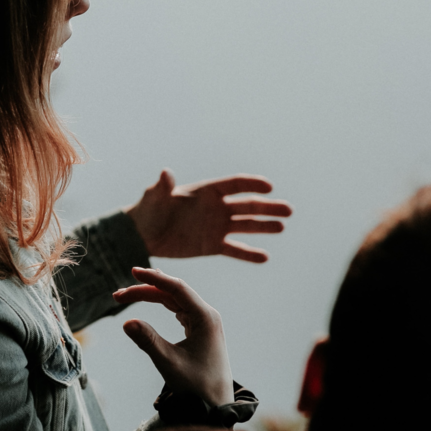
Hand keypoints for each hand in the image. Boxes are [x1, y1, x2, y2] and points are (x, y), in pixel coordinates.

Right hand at [113, 267, 233, 405]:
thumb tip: (126, 322)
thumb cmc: (196, 387)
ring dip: (151, 296)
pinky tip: (149, 299)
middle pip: (173, 292)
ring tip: (125, 296)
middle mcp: (207, 315)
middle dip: (146, 290)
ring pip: (174, 300)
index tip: (133, 272)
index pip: (177, 288)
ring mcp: (204, 321)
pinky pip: (178, 309)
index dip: (154, 278)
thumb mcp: (169, 364)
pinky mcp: (199, 329)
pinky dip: (161, 304)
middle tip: (118, 296)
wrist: (217, 406)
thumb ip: (148, 341)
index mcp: (206, 318)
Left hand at [125, 170, 291, 262]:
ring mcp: (216, 227)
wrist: (143, 235)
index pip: (235, 185)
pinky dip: (249, 254)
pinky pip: (235, 250)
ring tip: (282, 227)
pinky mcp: (212, 246)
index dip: (252, 184)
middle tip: (288, 210)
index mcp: (206, 191)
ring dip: (264, 226)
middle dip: (268, 207)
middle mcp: (216, 208)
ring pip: (246, 226)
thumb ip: (163, 187)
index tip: (269, 187)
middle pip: (247, 205)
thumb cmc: (148, 210)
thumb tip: (165, 173)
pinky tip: (265, 257)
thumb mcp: (154, 198)